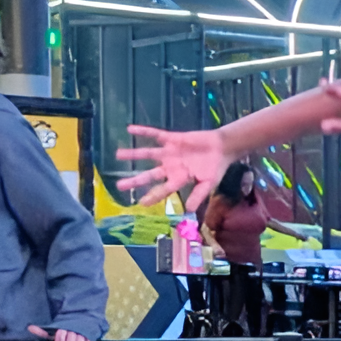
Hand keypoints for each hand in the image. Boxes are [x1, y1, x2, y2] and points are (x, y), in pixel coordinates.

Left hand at [116, 126, 234, 214]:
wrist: (222, 148)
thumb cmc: (215, 168)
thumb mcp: (208, 184)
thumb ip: (198, 195)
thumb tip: (189, 210)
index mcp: (179, 179)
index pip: (163, 190)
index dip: (153, 196)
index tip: (141, 203)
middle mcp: (170, 167)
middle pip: (150, 175)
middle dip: (135, 180)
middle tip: (119, 186)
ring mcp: (169, 153)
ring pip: (148, 154)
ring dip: (134, 154)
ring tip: (118, 154)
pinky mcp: (172, 139)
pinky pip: (155, 134)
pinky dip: (143, 131)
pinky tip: (130, 129)